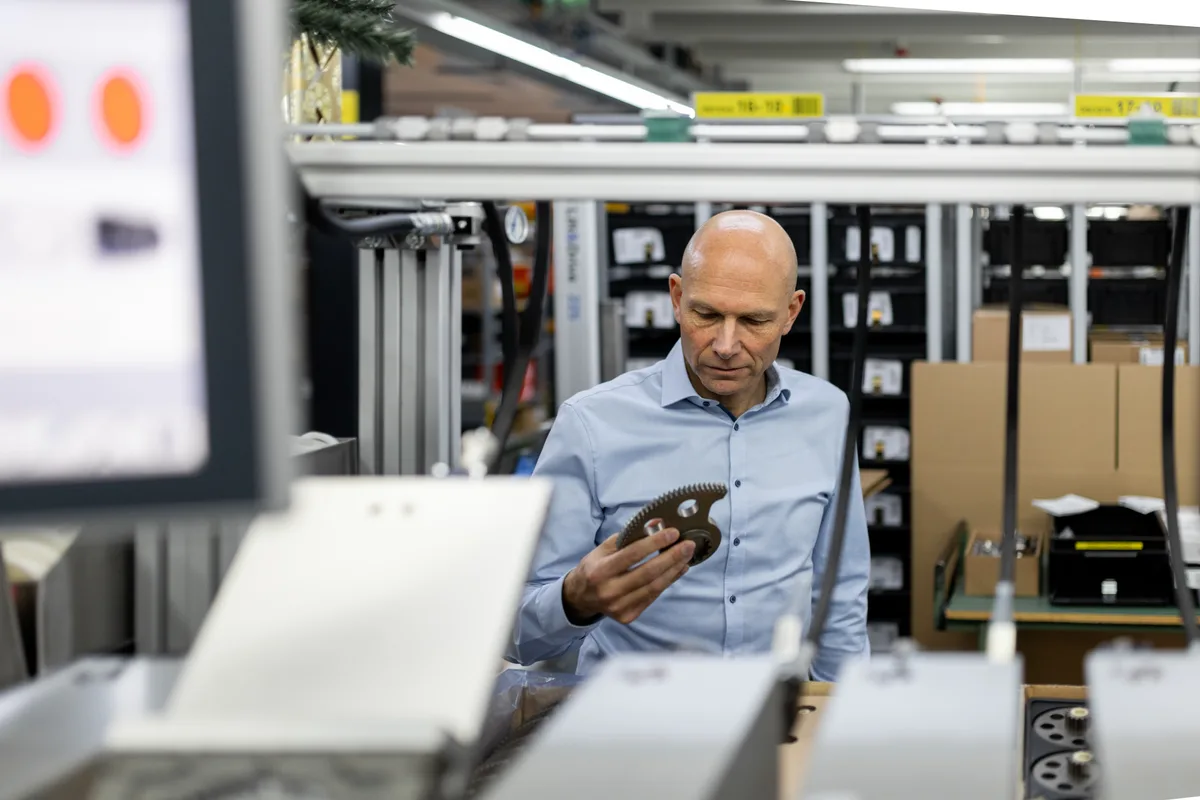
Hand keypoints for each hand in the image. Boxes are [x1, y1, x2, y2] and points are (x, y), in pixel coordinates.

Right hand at [562, 528, 694, 624]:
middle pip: (647, 573)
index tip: (673, 533)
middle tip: (688, 545)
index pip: (632, 555)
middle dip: (671, 557)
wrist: (581, 598)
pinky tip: (678, 570)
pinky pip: (653, 597)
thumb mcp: (603, 548)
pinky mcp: (628, 616)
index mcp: (600, 571)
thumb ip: (628, 537)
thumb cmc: (595, 567)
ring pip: (654, 587)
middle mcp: (609, 591)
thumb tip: (656, 524)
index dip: (654, 543)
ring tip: (687, 556)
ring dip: (674, 570)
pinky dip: (668, 582)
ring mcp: (619, 606)